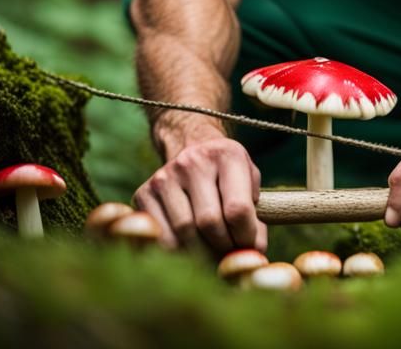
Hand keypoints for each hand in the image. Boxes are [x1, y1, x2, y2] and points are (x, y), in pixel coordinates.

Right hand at [133, 136, 267, 254]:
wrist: (191, 147)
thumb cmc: (226, 174)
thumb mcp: (249, 181)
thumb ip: (257, 215)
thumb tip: (255, 253)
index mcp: (227, 154)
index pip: (237, 208)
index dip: (245, 237)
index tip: (248, 247)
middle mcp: (193, 161)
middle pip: (209, 223)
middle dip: (223, 247)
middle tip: (229, 254)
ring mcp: (165, 176)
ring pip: (183, 233)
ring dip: (201, 253)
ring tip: (212, 252)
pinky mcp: (144, 192)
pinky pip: (160, 237)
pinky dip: (177, 252)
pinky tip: (189, 247)